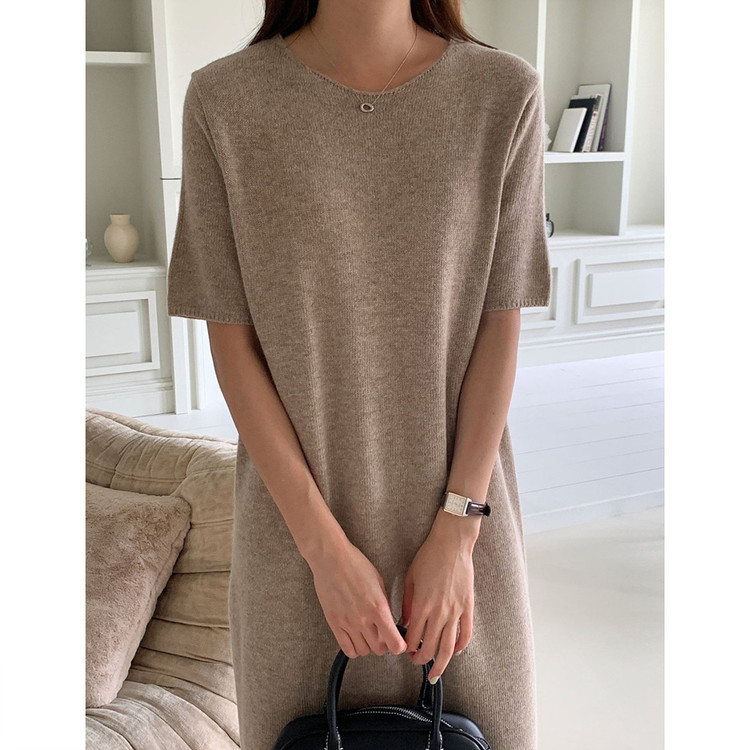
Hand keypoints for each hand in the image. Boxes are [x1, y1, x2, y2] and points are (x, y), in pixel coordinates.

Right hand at [308, 534, 407, 658]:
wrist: (331, 558)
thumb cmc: (355, 565)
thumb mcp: (379, 582)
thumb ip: (384, 604)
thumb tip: (388, 622)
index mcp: (378, 607)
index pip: (394, 643)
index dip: (399, 646)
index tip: (399, 643)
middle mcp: (363, 619)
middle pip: (379, 649)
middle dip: (384, 644)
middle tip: (382, 634)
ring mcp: (347, 623)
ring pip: (363, 651)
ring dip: (368, 645)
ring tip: (367, 633)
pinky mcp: (334, 623)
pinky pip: (347, 649)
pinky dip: (354, 648)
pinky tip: (355, 638)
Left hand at [401, 514, 476, 681]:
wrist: (451, 544)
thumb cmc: (429, 557)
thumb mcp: (410, 578)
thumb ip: (407, 603)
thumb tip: (405, 622)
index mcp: (422, 605)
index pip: (413, 638)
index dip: (407, 648)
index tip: (405, 650)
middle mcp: (439, 612)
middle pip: (429, 647)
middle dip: (420, 659)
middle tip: (416, 661)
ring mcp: (455, 611)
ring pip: (448, 647)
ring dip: (440, 663)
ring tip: (435, 672)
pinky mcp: (468, 607)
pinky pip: (466, 634)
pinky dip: (460, 647)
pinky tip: (454, 652)